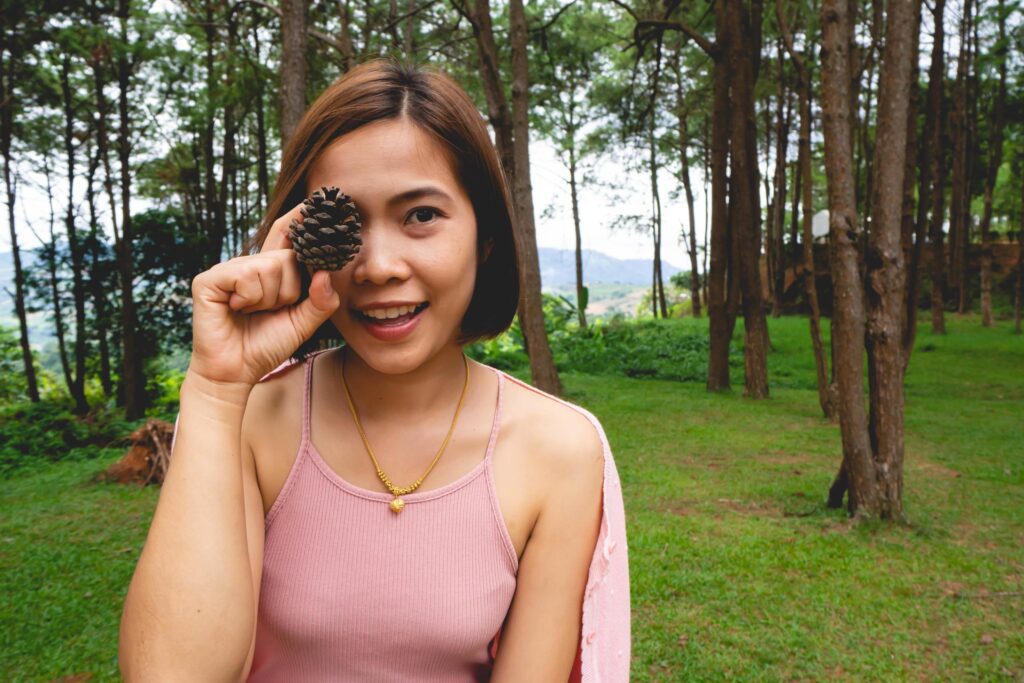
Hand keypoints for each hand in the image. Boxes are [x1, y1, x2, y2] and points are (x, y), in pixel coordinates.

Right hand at [187, 202, 340, 387]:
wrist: (235, 373)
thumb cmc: (266, 345)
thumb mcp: (303, 323)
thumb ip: (321, 300)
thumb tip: (327, 273)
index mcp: (270, 270)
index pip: (290, 235)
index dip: (302, 217)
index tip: (320, 199)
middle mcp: (249, 264)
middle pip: (287, 257)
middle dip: (288, 291)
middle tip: (270, 310)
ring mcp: (228, 269)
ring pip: (270, 267)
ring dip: (269, 299)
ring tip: (252, 312)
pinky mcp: (209, 279)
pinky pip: (247, 276)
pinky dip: (249, 298)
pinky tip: (236, 310)